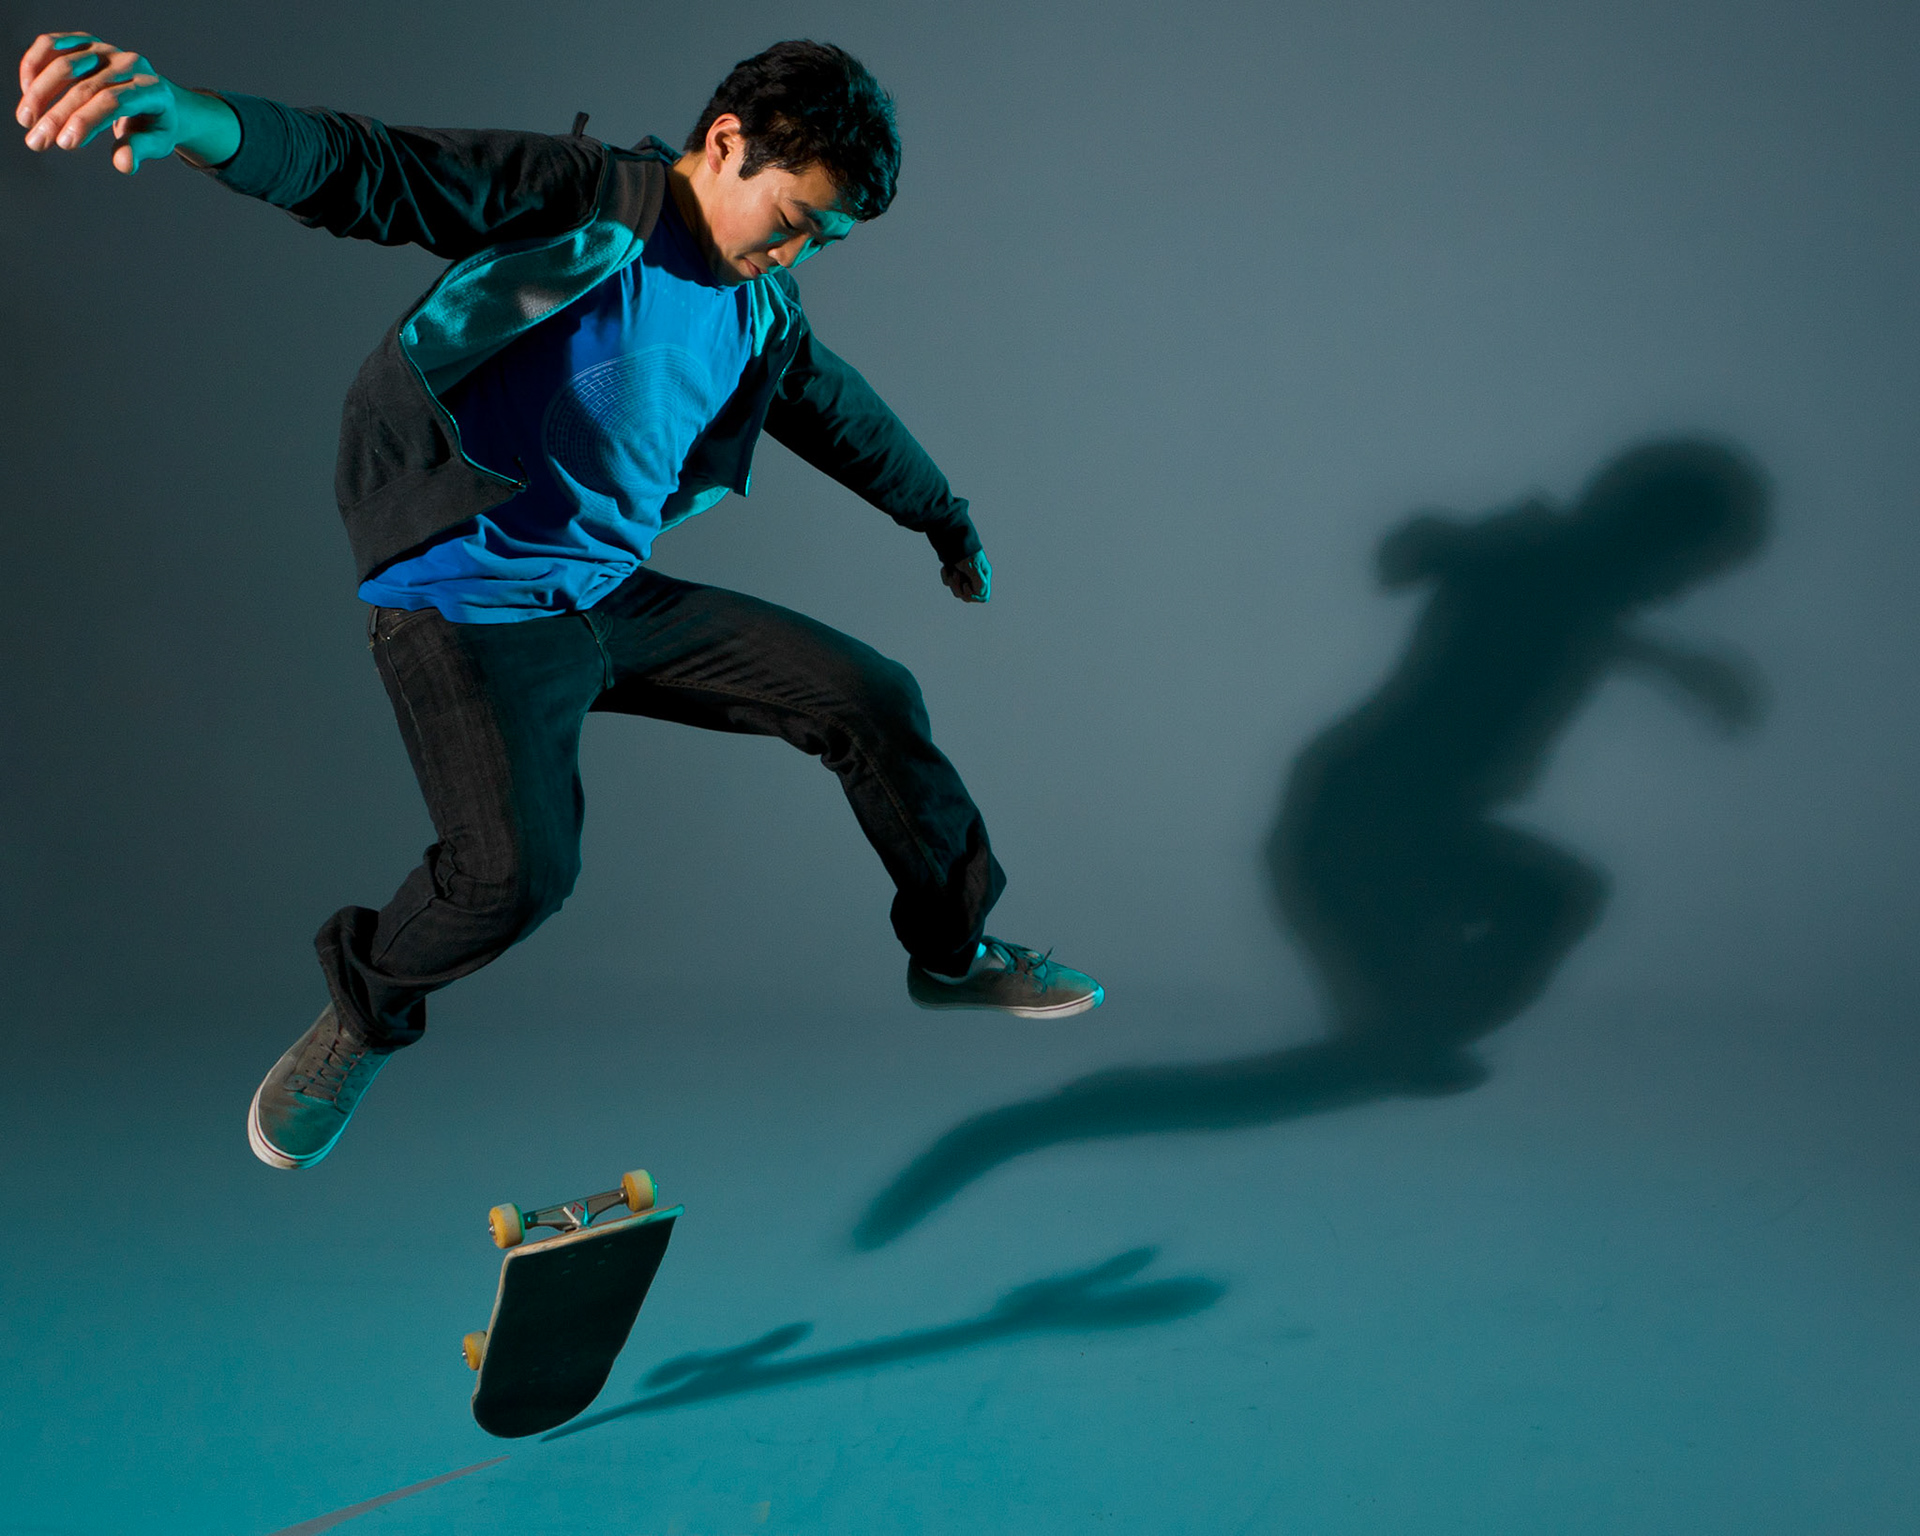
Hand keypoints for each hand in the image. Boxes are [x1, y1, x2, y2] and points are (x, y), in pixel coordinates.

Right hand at [17, 31, 232, 172]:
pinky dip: (34, 65)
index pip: (114, 102)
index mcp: (152, 89)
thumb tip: (124, 164)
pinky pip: (52, 45)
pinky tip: (27, 91)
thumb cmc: (153, 124)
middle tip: (36, 142)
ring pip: (64, 65)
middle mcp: (129, 64)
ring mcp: (106, 50)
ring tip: (25, 121)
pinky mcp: (85, 42)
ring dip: (39, 93)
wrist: (154, 98)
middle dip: (58, 116)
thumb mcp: (156, 142)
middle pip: (86, 87)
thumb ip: (139, 150)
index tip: (64, 144)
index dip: (87, 121)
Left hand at [941, 550, 991, 602]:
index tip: (966, 586)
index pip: (983, 596)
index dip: (974, 596)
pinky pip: (949, 583)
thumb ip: (979, 582)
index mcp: (983, 576)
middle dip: (959, 588)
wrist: (951, 537)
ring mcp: (964, 576)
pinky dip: (946, 576)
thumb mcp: (973, 566)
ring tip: (952, 570)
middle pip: (967, 596)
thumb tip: (981, 594)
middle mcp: (975, 578)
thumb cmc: (965, 551)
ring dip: (952, 582)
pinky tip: (946, 567)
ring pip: (957, 591)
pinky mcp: (954, 573)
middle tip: (956, 575)